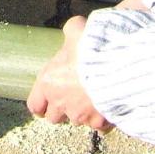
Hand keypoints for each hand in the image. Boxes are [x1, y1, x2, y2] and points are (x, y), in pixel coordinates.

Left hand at [27, 16, 113, 131]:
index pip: (35, 105)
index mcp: (48, 84)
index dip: (40, 104)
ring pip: (77, 121)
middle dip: (62, 110)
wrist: (119, 67)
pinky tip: (109, 107)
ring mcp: (80, 115)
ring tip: (93, 99)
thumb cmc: (91, 48)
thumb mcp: (76, 31)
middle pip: (54, 117)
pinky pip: (98, 126)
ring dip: (82, 113)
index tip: (46, 101)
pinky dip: (102, 119)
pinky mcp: (99, 123)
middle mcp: (61, 103)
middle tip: (72, 97)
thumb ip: (71, 31)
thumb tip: (74, 27)